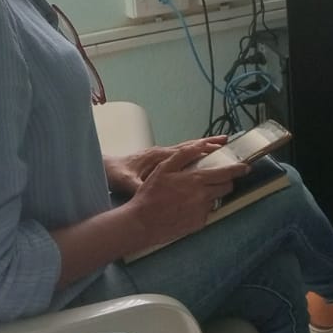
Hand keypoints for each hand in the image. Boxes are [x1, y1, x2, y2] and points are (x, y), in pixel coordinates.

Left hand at [104, 136, 226, 196]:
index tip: (219, 147)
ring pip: (186, 148)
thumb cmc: (115, 173)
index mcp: (158, 157)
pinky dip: (194, 153)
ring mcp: (161, 155)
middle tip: (227, 141)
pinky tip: (201, 158)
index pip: (185, 150)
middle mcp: (162, 153)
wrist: (106, 168)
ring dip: (203, 146)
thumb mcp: (126, 182)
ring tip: (220, 145)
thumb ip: (138, 186)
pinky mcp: (159, 161)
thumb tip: (148, 190)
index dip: (202, 148)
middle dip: (208, 143)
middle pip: (190, 145)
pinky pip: (181, 155)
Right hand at [122, 142, 248, 248]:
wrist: (142, 223)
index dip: (238, 169)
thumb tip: (200, 146)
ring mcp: (202, 212)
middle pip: (226, 187)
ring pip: (215, 200)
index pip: (226, 173)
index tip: (246, 168)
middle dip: (225, 182)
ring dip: (210, 195)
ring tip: (192, 195)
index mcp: (196, 180)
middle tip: (216, 179)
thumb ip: (184, 155)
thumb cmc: (150, 195)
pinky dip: (200, 208)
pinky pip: (206, 213)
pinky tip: (185, 207)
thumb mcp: (164, 169)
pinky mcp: (198, 224)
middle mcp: (203, 196)